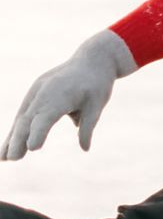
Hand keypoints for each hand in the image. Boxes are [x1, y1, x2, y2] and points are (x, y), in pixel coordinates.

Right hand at [1, 30, 136, 160]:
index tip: (33, 147)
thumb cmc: (97, 83)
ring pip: (23, 116)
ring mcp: (37, 90)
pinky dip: (17, 129)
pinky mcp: (35, 92)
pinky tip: (9, 146)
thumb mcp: (98, 104)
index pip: (47, 115)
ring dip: (13, 137)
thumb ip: (88, 126)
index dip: (39, 131)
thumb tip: (85, 148)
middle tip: (12, 159)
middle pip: (30, 117)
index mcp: (63, 93)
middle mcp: (45, 90)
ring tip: (4, 158)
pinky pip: (24, 112)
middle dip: (19, 139)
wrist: (93, 59)